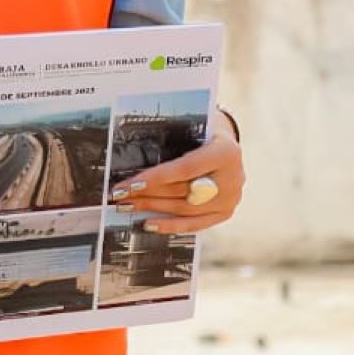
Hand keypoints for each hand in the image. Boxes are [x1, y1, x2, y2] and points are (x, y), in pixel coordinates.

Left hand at [108, 124, 244, 235]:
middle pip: (182, 191)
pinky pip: (195, 223)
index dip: (155, 178)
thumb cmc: (205, 131)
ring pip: (184, 208)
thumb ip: (173, 144)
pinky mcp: (225, 212)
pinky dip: (171, 225)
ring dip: (153, 208)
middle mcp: (233, 178)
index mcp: (226, 152)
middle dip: (147, 194)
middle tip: (120, 196)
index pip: (184, 169)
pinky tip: (149, 223)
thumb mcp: (194, 129)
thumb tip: (135, 161)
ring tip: (128, 206)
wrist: (229, 143)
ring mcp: (231, 198)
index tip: (130, 185)